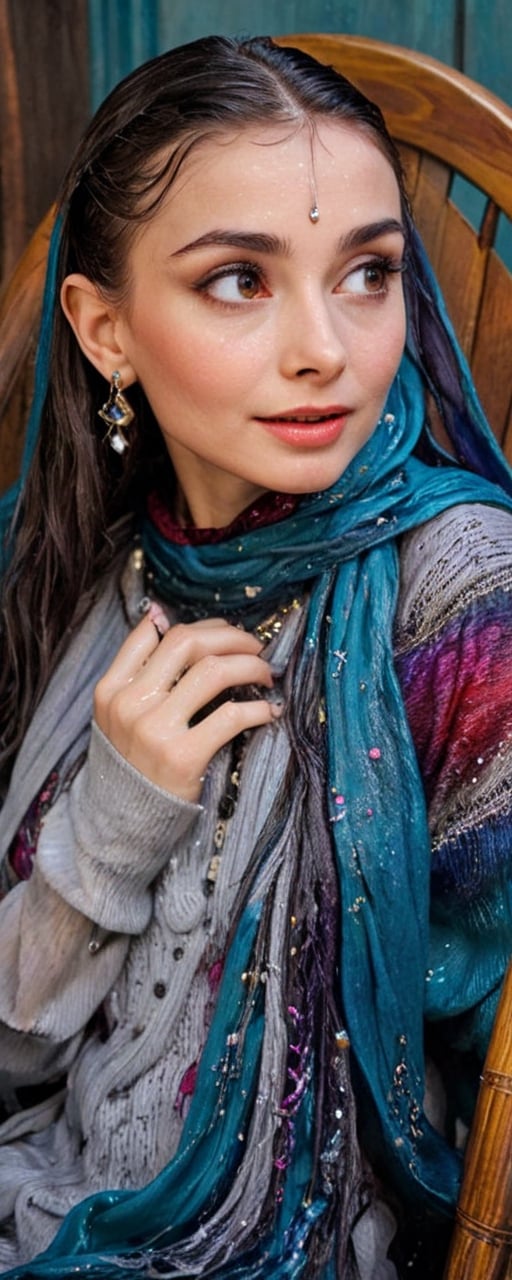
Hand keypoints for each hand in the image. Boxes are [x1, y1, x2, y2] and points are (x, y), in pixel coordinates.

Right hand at [94, 608, 281, 801]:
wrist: (124, 822)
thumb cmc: (132, 761)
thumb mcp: (120, 715)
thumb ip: (138, 671)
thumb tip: (159, 616)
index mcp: (112, 688)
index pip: (156, 634)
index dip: (201, 626)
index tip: (225, 634)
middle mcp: (130, 703)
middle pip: (188, 643)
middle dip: (231, 637)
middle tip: (255, 648)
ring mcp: (155, 730)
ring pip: (213, 672)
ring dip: (250, 666)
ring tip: (265, 674)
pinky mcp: (183, 756)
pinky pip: (231, 716)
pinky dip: (259, 708)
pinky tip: (269, 711)